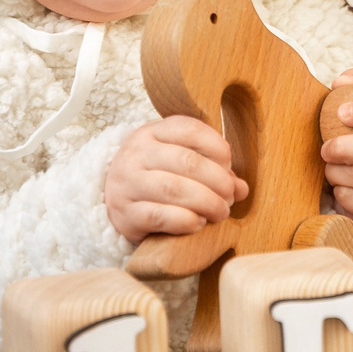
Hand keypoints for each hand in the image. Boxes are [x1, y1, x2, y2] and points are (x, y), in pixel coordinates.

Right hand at [105, 116, 245, 244]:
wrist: (111, 199)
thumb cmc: (155, 175)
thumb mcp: (177, 162)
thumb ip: (211, 169)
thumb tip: (241, 188)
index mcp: (151, 132)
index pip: (189, 129)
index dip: (216, 146)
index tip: (229, 165)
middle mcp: (136, 154)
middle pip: (186, 161)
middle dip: (217, 180)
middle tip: (230, 196)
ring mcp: (127, 183)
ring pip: (173, 188)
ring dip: (206, 202)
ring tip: (220, 212)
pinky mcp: (125, 214)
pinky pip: (159, 216)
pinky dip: (185, 220)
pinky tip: (199, 222)